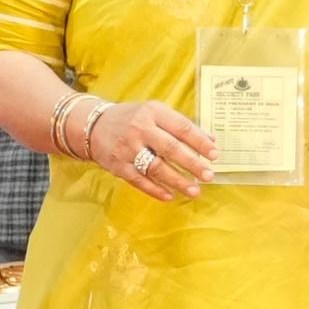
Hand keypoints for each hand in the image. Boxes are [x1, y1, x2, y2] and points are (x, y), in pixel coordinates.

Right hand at [78, 94, 216, 203]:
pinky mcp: (118, 165)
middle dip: (192, 164)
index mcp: (152, 112)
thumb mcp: (155, 113)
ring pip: (156, 168)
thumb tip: (211, 140)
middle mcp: (139, 129)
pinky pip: (139, 181)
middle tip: (209, 175)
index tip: (215, 155)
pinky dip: (156, 190)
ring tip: (195, 191)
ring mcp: (127, 148)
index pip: (181, 127)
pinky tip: (170, 196)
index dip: (200, 142)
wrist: (93, 125)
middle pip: (171, 148)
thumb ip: (181, 125)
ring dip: (177, 181)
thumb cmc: (132, 119)